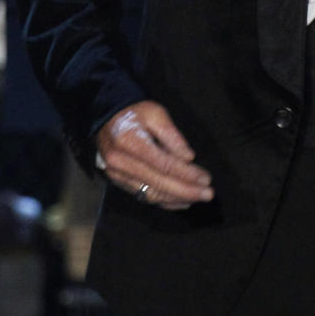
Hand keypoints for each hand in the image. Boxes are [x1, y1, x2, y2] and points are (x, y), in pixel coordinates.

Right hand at [96, 101, 214, 209]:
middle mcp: (120, 162)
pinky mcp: (119, 182)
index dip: (186, 173)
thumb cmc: (134, 114)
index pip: (163, 164)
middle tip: (208, 194)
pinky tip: (181, 201)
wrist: (106, 118)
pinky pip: (144, 196)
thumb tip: (188, 158)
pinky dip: (164, 201)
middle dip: (186, 191)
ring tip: (198, 198)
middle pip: (158, 183)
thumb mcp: (155, 114)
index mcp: (129, 142)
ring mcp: (117, 175)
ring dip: (177, 198)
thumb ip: (172, 136)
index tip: (205, 178)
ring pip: (151, 194)